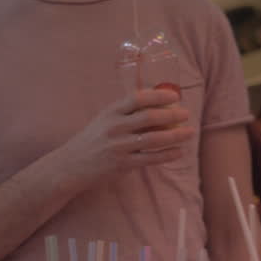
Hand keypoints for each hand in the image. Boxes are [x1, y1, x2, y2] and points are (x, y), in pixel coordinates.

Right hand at [55, 88, 194, 182]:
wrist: (71, 165)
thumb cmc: (93, 140)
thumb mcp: (105, 120)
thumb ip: (127, 114)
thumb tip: (159, 108)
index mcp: (111, 112)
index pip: (137, 99)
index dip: (158, 95)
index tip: (174, 95)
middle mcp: (115, 127)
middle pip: (149, 117)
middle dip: (171, 114)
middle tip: (186, 113)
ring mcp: (119, 147)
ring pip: (153, 139)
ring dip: (175, 135)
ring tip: (189, 132)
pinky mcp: (122, 164)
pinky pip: (150, 159)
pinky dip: (167, 155)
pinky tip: (178, 152)